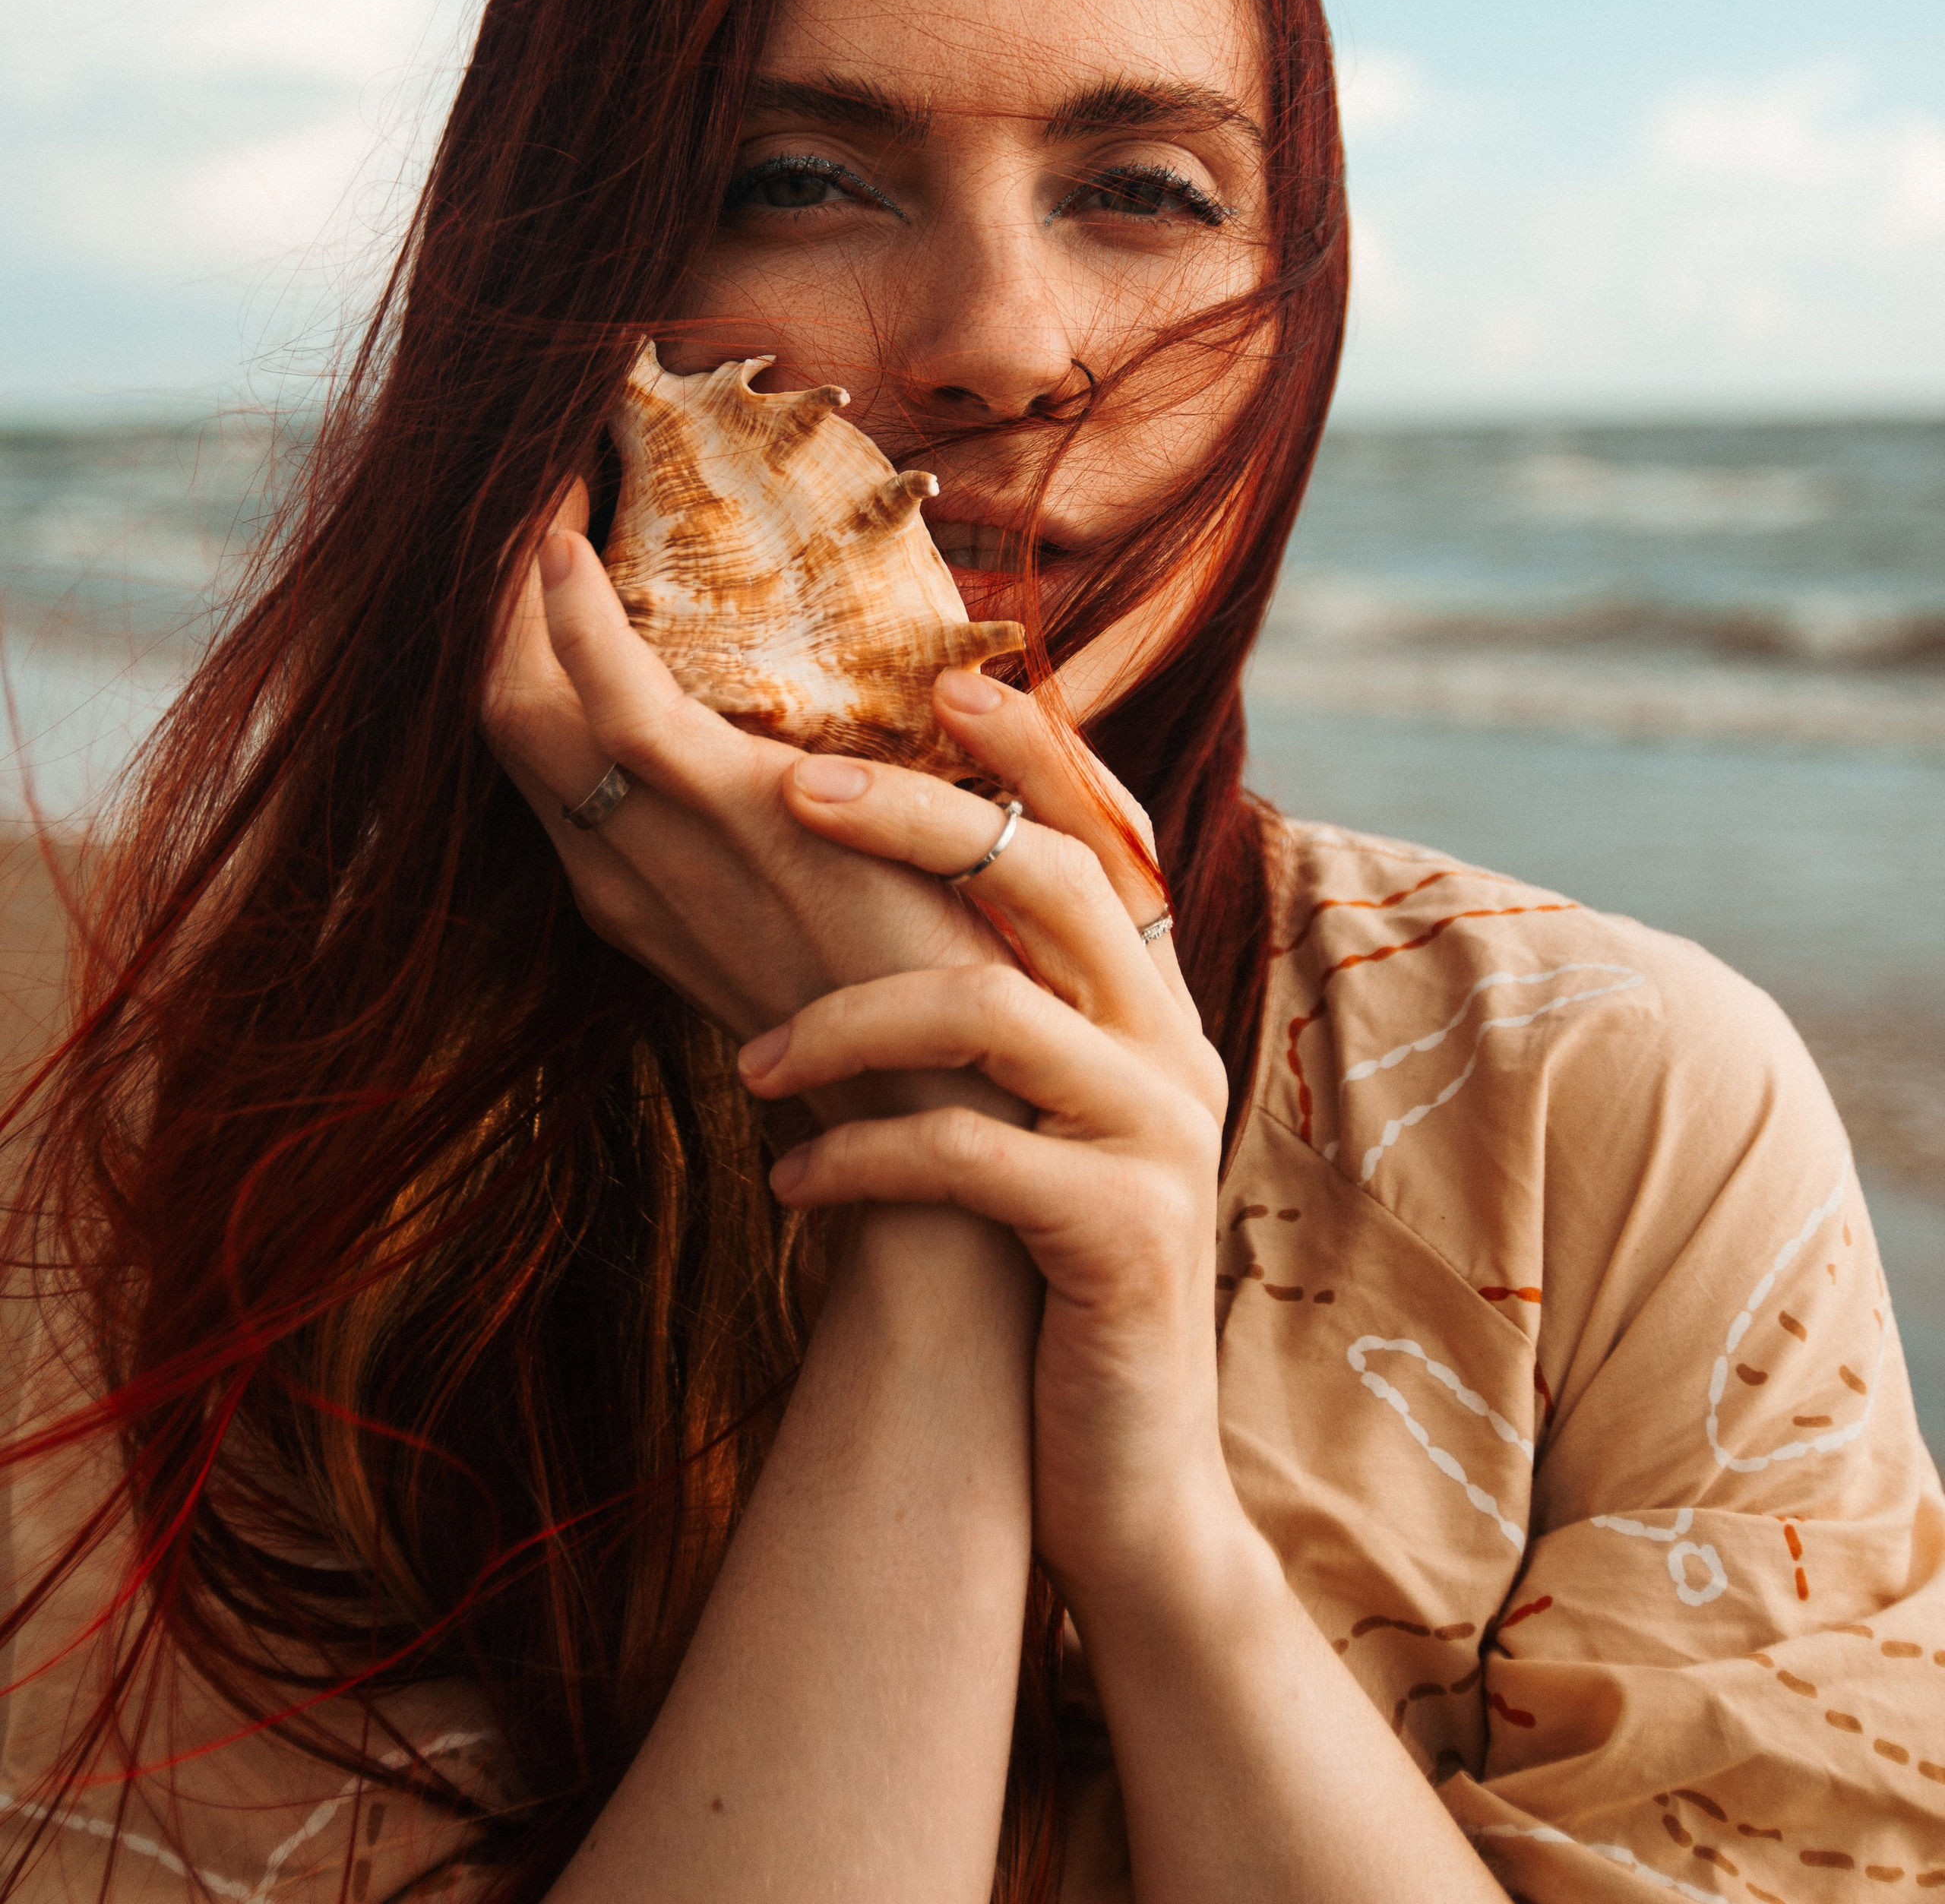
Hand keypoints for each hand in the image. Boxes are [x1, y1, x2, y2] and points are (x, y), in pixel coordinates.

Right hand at [482, 509, 1170, 1072]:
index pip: (541, 744)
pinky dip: (572, 618)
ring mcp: (666, 847)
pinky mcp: (736, 821)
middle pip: (504, 712)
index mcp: (638, 883)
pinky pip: (617, 705)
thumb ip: (788, 824)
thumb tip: (805, 731)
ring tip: (541, 480)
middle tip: (530, 480)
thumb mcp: (816, 898)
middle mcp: (621, 867)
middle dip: (494, 601)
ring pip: (525, 701)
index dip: (520, 642)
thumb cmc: (908, 992)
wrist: (959, 1105)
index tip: (546, 536)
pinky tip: (563, 540)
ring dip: (515, 589)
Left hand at [734, 748, 1235, 1614]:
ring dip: (854, 1022)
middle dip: (923, 818)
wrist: (1122, 1480)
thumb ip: (987, 1004)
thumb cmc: (1034, 1274)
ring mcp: (1157, 1138)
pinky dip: (863, 1158)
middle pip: (1054, 877)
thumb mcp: (1023, 1115)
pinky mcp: (1119, 1239)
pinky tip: (791, 1185)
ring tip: (752, 1065)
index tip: (944, 681)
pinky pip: (974, 1160)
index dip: (1032, 748)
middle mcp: (1171, 1045)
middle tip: (793, 787)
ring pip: (1002, 1012)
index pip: (1103, 832)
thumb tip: (859, 886)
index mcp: (1146, 1000)